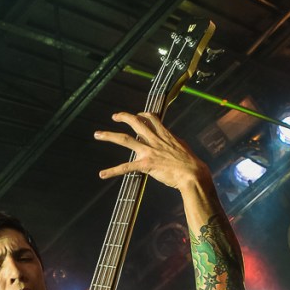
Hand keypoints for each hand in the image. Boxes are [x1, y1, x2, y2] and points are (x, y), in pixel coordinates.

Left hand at [94, 112, 208, 192]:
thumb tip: (170, 141)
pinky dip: (112, 171)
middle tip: (114, 116)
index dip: (142, 115)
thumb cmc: (189, 162)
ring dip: (109, 136)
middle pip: (135, 123)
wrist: (192, 173)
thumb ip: (172, 141)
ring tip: (98, 134)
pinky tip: (102, 174)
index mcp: (164, 134)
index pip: (151, 118)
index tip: (138, 115)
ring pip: (125, 140)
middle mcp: (154, 139)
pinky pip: (126, 167)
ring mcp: (148, 151)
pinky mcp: (145, 165)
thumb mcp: (181, 145)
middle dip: (123, 117)